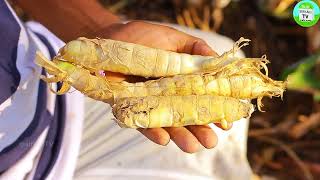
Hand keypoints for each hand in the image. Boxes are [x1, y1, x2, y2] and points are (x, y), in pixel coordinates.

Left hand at [94, 21, 231, 152]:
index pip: (202, 98)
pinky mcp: (129, 107)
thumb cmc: (142, 37)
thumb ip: (196, 49)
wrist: (108, 39)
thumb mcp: (173, 38)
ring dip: (180, 136)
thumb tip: (222, 62)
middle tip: (211, 142)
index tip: (227, 122)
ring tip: (192, 147)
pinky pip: (141, 121)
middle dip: (200, 130)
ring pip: (167, 122)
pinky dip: (152, 130)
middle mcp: (167, 94)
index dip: (215, 110)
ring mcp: (149, 102)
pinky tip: (164, 139)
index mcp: (182, 79)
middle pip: (186, 115)